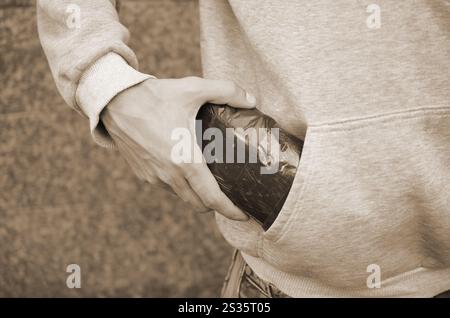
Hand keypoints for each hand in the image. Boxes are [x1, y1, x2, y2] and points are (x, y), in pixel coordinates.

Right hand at [101, 76, 256, 220]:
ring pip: (182, 197)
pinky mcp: (143, 174)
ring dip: (197, 195)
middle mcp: (169, 175)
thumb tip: (252, 100)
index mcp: (185, 160)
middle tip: (231, 197)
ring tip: (210, 182)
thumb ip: (227, 91)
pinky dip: (180, 186)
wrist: (114, 101)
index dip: (230, 210)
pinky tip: (187, 170)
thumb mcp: (193, 88)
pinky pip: (167, 187)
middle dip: (216, 206)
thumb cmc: (154, 96)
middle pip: (199, 204)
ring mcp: (154, 177)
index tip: (244, 215)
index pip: (212, 198)